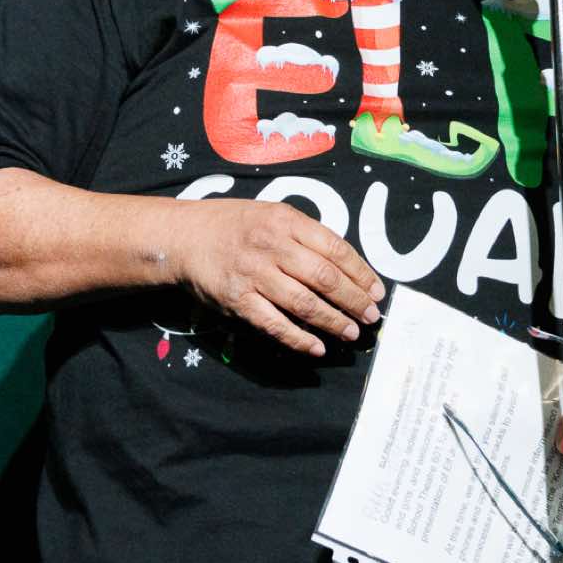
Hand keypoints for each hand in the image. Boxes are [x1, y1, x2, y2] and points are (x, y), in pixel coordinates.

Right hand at [172, 200, 385, 356]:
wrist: (185, 237)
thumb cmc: (236, 225)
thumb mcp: (273, 214)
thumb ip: (306, 235)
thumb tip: (347, 266)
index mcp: (287, 221)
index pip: (335, 249)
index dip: (361, 273)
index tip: (377, 291)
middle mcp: (272, 246)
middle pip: (325, 278)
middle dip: (354, 300)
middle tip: (371, 315)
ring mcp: (255, 275)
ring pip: (304, 304)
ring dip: (333, 322)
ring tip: (351, 333)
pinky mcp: (238, 301)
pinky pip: (275, 324)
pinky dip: (299, 339)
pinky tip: (317, 348)